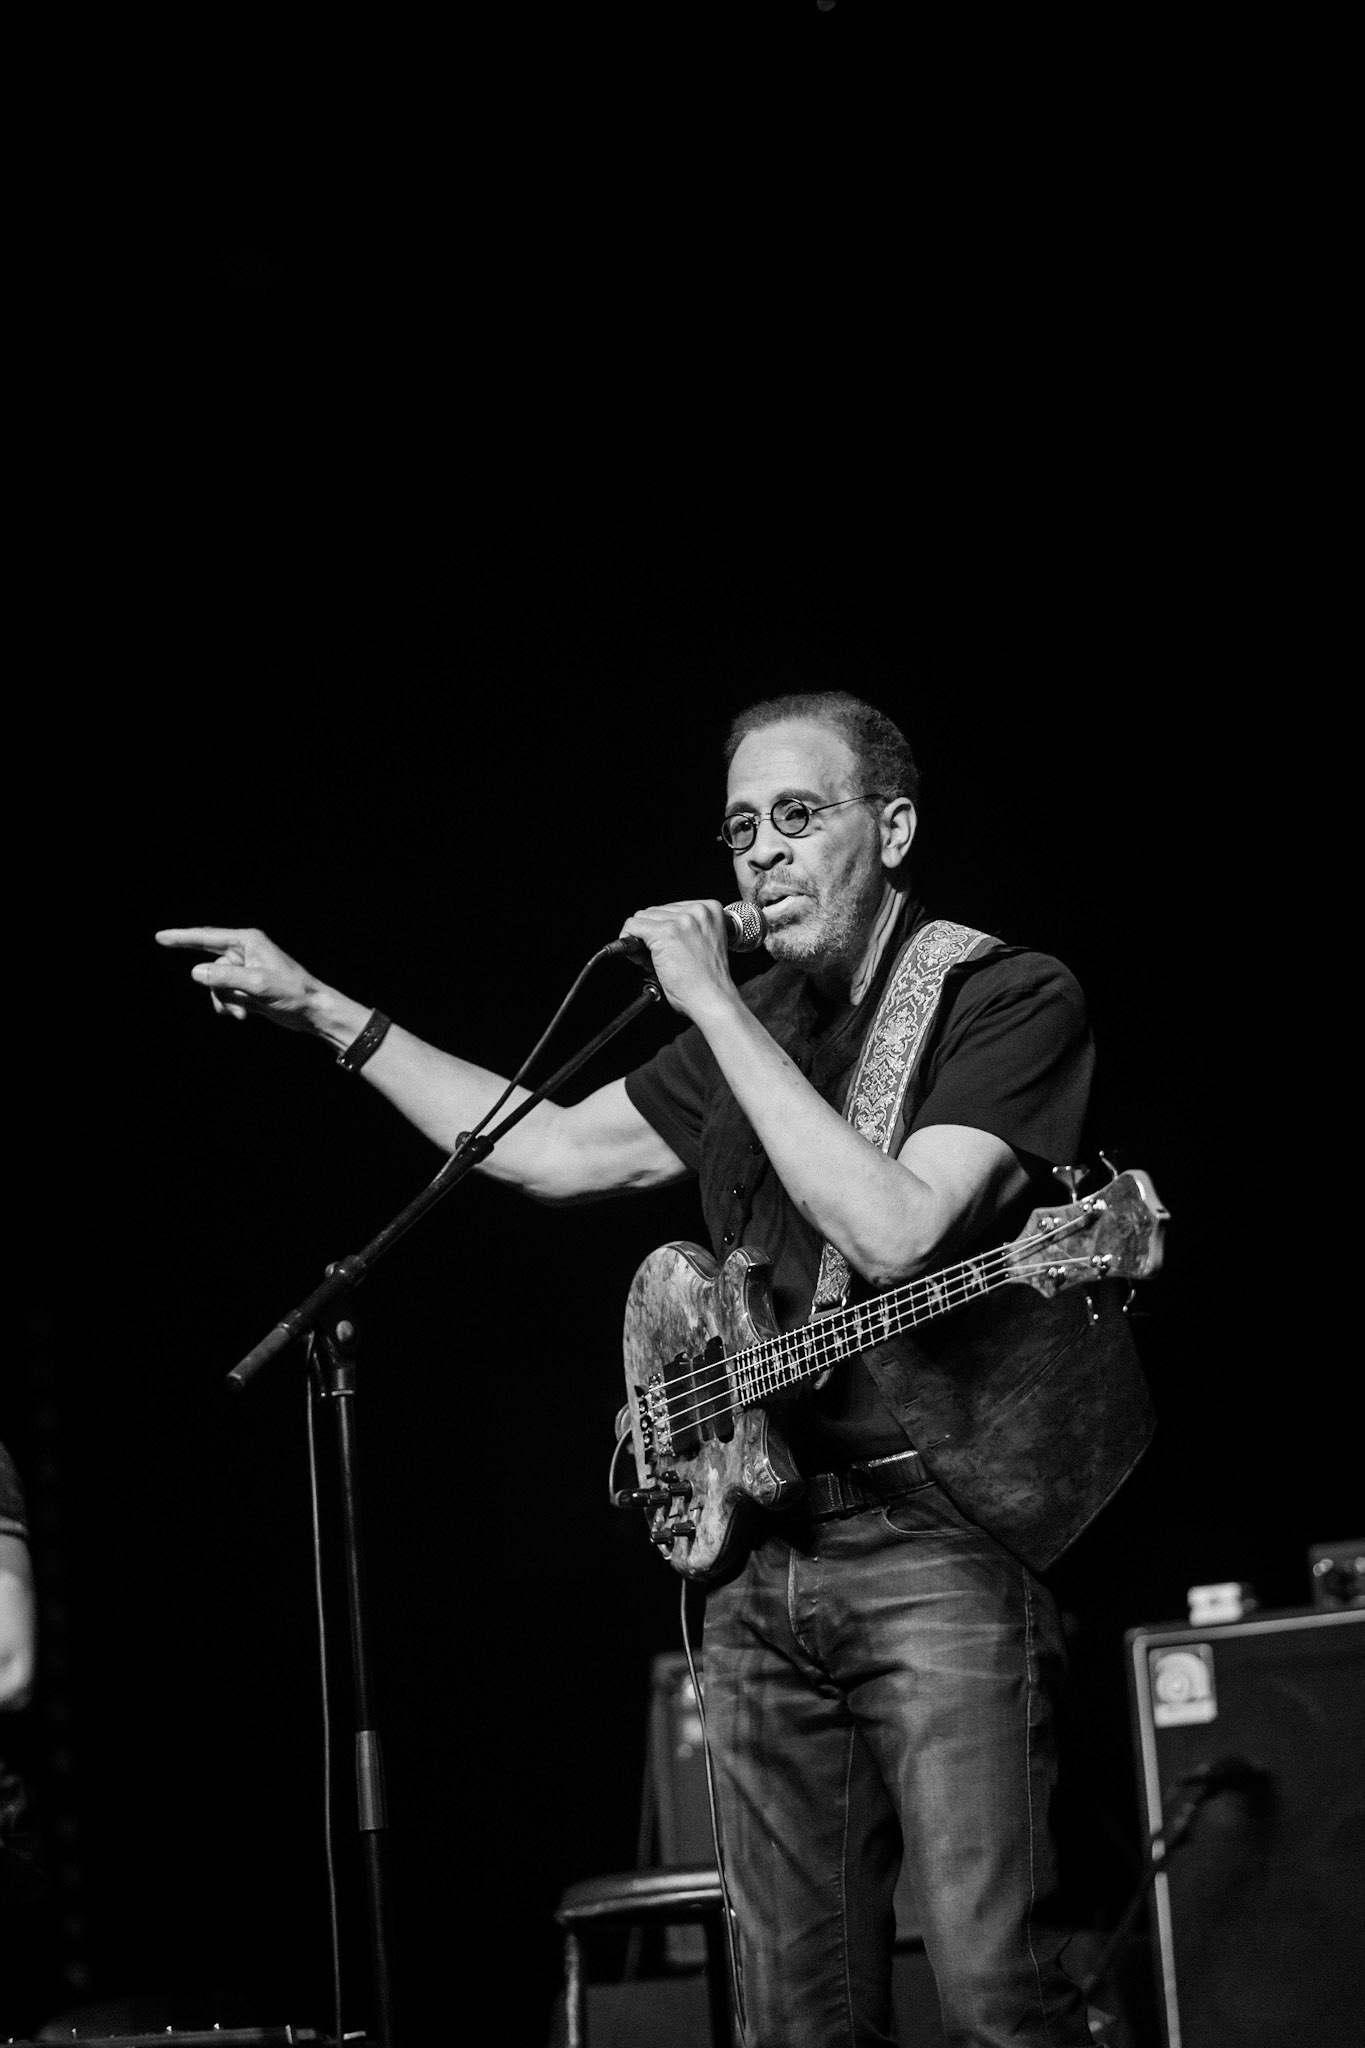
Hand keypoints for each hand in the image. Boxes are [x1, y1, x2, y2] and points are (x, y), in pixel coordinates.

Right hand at [154, 926, 321, 1032]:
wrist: (312, 1010)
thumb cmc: (292, 992)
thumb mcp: (256, 984)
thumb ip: (224, 978)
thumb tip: (195, 971)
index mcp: (248, 941)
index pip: (207, 937)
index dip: (182, 938)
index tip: (160, 937)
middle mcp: (244, 952)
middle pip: (210, 965)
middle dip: (212, 984)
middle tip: (222, 994)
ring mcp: (244, 969)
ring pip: (215, 984)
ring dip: (223, 1000)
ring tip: (240, 1012)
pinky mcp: (246, 986)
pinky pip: (224, 994)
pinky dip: (229, 1005)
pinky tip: (243, 1014)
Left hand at [616, 900, 736, 1019]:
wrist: (712, 999)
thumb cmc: (708, 980)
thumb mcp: (703, 942)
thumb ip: (684, 929)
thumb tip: (652, 927)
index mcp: (710, 909)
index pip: (671, 908)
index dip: (662, 927)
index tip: (664, 945)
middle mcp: (697, 911)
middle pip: (655, 911)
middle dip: (650, 933)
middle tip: (656, 957)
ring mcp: (681, 921)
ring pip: (642, 918)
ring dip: (641, 938)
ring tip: (652, 960)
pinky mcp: (664, 933)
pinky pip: (633, 927)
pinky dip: (628, 941)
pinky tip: (638, 957)